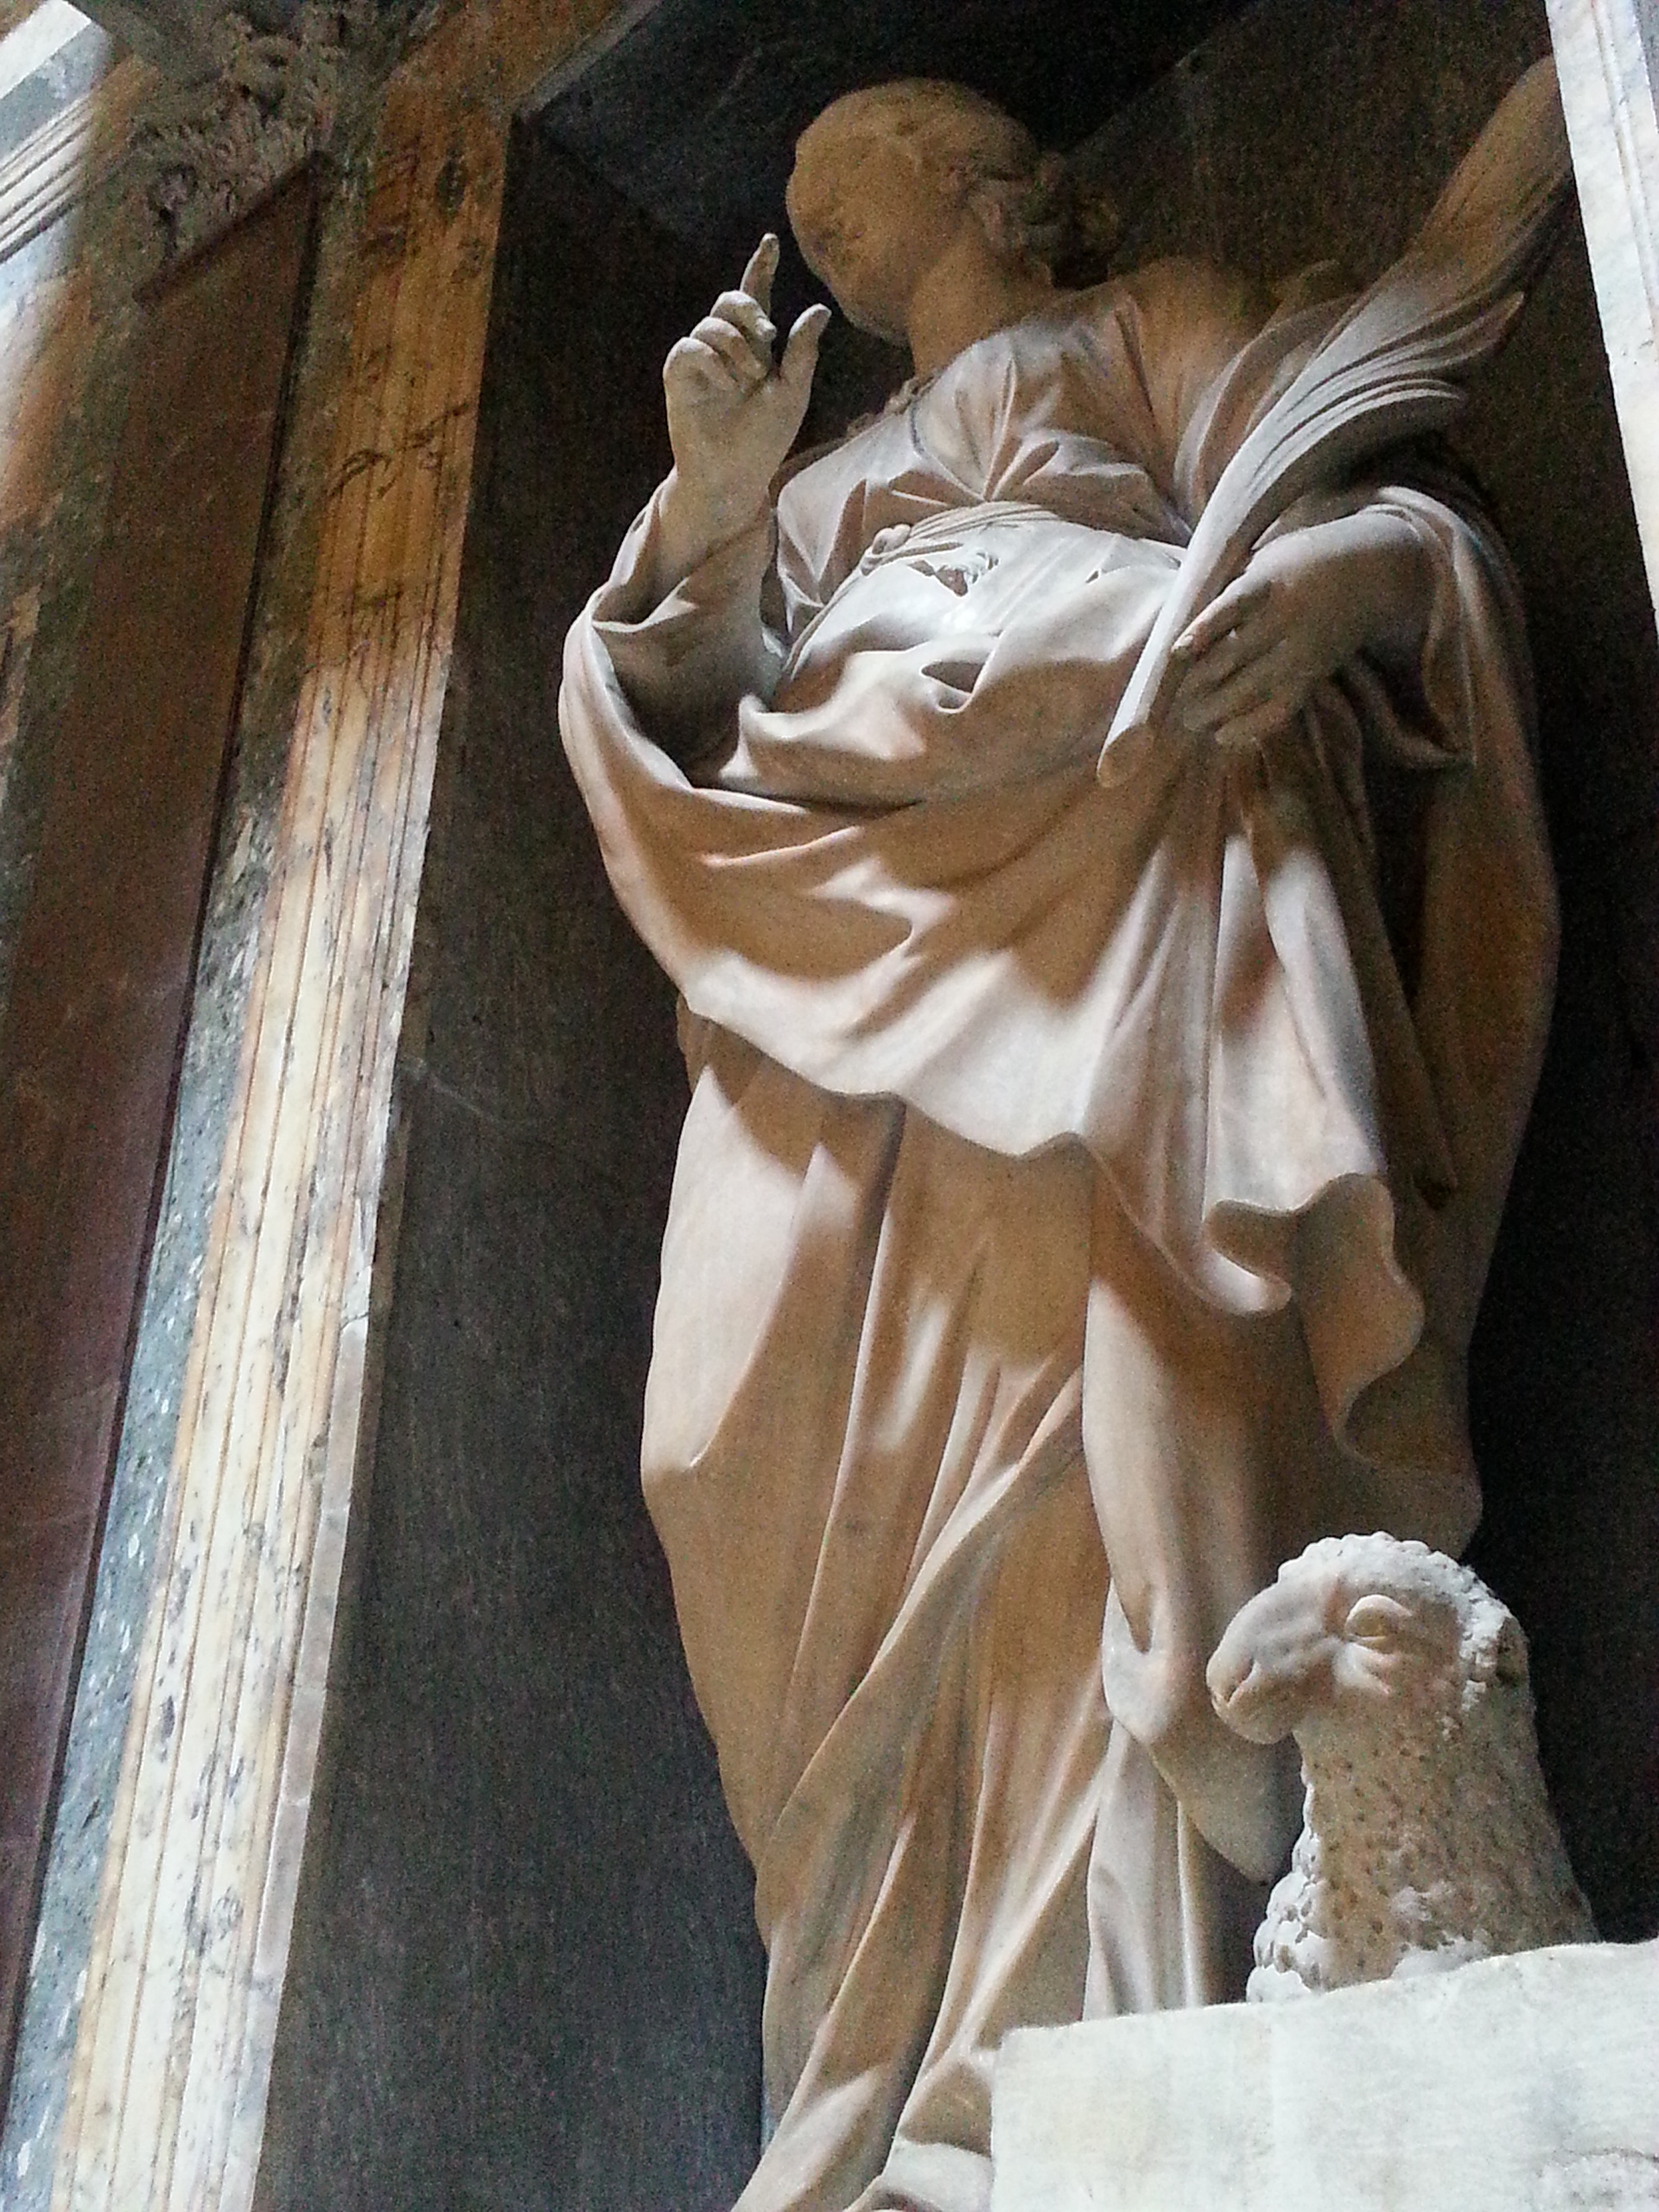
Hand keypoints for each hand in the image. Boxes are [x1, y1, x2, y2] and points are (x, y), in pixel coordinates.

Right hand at [659, 235, 830, 566]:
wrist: (734, 476)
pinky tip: (726, 383)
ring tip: (749, 379)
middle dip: (749, 308)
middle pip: (729, 301)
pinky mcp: (679, 377)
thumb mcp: (793, 393)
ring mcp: (701, 361)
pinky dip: (711, 361)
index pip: (756, 297)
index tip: (771, 241)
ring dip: (736, 347)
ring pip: (711, 325)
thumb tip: (819, 309)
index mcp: (755, 347)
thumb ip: (803, 353)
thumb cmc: (764, 439)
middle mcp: (726, 349)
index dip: (760, 268)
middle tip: (769, 333)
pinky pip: (689, 349)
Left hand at [1167, 509, 1431, 750]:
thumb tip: (1176, 615)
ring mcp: (1299, 650)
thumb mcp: (1263, 558)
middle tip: (1168, 701)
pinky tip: (1224, 736)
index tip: (1174, 653)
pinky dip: (1251, 725)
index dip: (1201, 632)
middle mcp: (1283, 618)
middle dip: (1198, 681)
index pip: (1229, 609)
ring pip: (1252, 687)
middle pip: (1234, 655)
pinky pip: (1280, 708)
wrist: (1367, 572)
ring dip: (1216, 708)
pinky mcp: (1312, 674)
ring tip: (1190, 720)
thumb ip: (1228, 586)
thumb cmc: (1298, 562)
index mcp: (1266, 583)